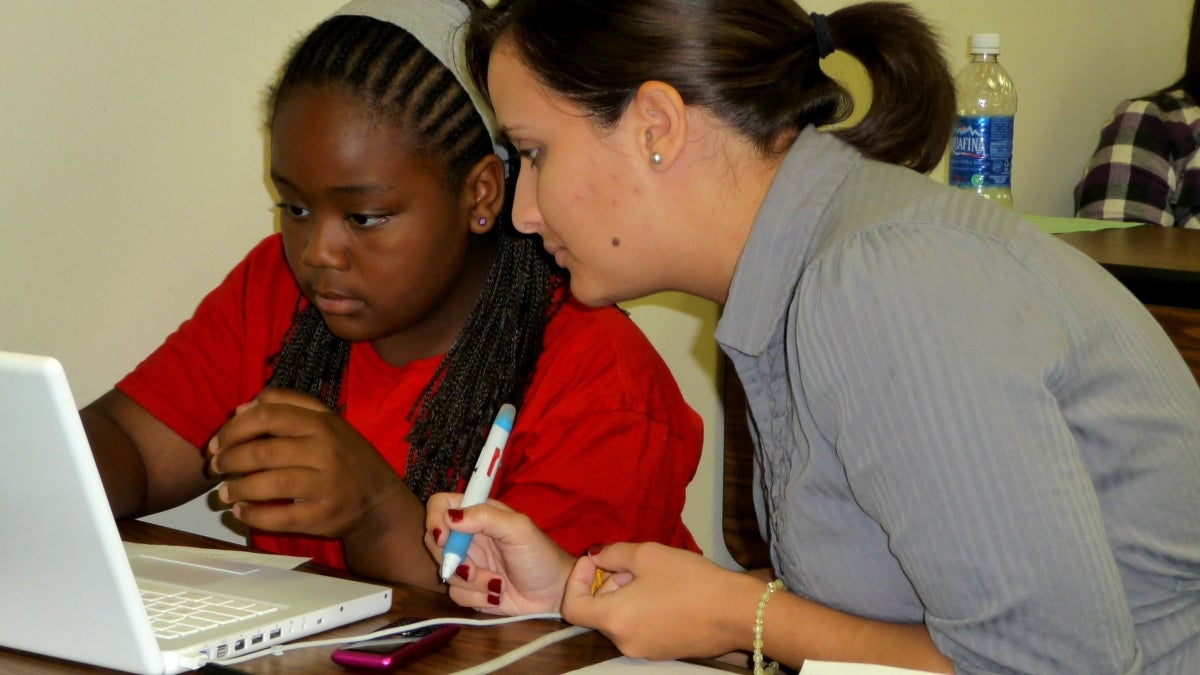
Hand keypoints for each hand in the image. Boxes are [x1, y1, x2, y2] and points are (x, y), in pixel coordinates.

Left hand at [207, 388, 406, 537]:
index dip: (234, 428)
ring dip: (236, 488)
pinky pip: (278, 517)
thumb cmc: (345, 456)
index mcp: (322, 422)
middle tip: (214, 469)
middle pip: (262, 452)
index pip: (267, 415)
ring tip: (223, 492)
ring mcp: (326, 484)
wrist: (379, 499)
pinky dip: (252, 515)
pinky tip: (241, 512)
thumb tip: (242, 408)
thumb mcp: (326, 421)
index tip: (217, 443)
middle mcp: (325, 450)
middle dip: (228, 461)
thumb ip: (288, 406)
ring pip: (268, 484)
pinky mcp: (322, 515)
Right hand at [426, 493, 574, 614]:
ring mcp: (469, 563)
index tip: (445, 539)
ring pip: (445, 572)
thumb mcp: (518, 529)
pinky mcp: (471, 589)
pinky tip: (497, 595)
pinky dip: (476, 598)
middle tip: (473, 569)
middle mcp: (469, 537)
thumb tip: (449, 517)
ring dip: (472, 583)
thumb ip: (485, 517)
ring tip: (498, 584)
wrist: (555, 594)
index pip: (440, 505)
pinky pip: (456, 594)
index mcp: (479, 514)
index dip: (435, 519)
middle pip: (434, 542)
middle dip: (453, 560)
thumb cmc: (541, 555)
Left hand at [562, 542, 762, 659]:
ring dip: (625, 595)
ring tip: (652, 575)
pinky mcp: (662, 652)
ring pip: (619, 619)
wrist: (737, 612)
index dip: (576, 580)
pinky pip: (638, 628)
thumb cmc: (690, 581)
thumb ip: (613, 554)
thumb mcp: (647, 554)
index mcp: (614, 619)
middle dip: (607, 584)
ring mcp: (644, 651)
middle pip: (598, 612)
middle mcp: (624, 643)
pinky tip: (665, 592)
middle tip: (632, 564)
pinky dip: (640, 609)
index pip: (572, 608)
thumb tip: (595, 557)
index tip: (594, 562)